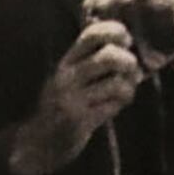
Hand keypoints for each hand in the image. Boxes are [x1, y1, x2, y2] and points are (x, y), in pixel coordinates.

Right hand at [9, 17, 141, 174]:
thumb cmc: (66, 104)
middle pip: (110, 56)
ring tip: (125, 92)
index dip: (116, 31)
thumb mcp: (74, 77)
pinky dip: (120, 105)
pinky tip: (114, 107)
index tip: (127, 41)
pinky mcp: (78, 120)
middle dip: (129, 62)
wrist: (39, 143)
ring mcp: (71, 99)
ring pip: (117, 84)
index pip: (92, 34)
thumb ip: (97, 59)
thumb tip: (135, 45)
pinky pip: (113, 106)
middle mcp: (66, 77)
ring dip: (129, 88)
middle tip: (131, 72)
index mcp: (66, 62)